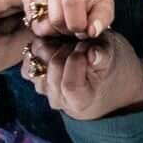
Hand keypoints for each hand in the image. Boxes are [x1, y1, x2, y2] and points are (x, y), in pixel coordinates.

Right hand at [22, 0, 115, 38]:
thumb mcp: (105, 5)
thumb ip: (101, 19)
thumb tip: (91, 32)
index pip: (71, 1)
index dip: (77, 23)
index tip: (83, 29)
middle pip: (55, 16)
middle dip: (66, 29)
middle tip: (76, 26)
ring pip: (41, 20)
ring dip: (54, 28)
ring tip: (66, 19)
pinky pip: (31, 19)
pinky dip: (42, 24)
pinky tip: (54, 17)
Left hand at [26, 34, 142, 119]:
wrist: (104, 77)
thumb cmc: (112, 66)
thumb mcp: (113, 57)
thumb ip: (103, 56)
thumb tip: (93, 53)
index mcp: (81, 101)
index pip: (70, 84)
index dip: (78, 61)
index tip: (88, 47)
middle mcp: (58, 99)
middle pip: (53, 68)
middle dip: (66, 48)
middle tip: (80, 41)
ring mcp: (44, 90)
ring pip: (37, 63)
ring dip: (50, 46)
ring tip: (69, 43)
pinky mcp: (34, 77)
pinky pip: (29, 61)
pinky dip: (40, 48)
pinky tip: (55, 43)